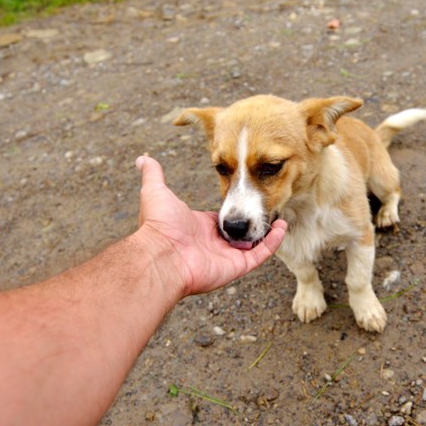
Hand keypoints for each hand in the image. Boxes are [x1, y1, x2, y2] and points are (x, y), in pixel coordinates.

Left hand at [135, 156, 286, 295]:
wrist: (161, 255)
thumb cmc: (158, 225)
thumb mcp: (156, 192)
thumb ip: (153, 174)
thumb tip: (143, 158)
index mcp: (199, 227)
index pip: (222, 218)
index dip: (235, 209)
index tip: (249, 193)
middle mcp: (213, 243)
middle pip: (240, 232)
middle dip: (254, 221)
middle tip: (269, 203)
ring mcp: (226, 256)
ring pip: (254, 244)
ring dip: (269, 231)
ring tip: (281, 214)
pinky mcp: (237, 267)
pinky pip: (260, 255)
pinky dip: (273, 243)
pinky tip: (282, 227)